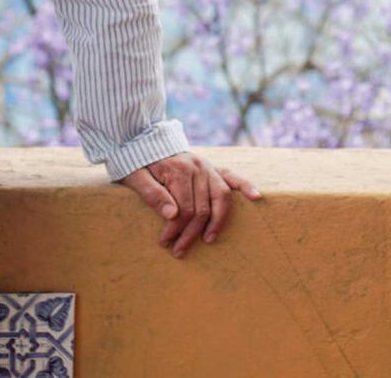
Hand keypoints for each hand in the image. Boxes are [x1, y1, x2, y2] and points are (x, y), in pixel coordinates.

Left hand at [119, 151, 261, 258]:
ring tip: (208, 240)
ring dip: (217, 222)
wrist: (143, 139)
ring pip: (221, 198)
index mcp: (177, 169)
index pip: (184, 208)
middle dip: (190, 233)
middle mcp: (197, 167)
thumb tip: (172, 215)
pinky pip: (233, 177)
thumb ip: (152, 194)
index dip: (175, 229)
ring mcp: (207, 166)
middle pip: (201, 208)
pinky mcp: (213, 167)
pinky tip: (255, 197)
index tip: (164, 242)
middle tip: (178, 250)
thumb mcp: (135, 177)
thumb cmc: (137, 162)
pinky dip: (245, 187)